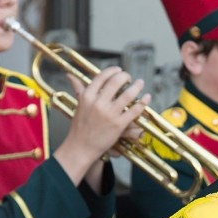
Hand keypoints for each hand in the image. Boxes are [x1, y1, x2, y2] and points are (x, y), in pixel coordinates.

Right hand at [53, 66, 150, 188]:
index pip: (102, 77)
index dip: (113, 71)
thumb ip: (79, 89)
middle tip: (129, 77)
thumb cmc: (79, 127)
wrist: (81, 147)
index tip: (119, 70)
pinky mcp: (119, 124)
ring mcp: (109, 113)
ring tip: (140, 83)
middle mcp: (98, 102)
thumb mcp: (78, 105)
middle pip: (116, 82)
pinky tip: (147, 97)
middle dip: (125, 76)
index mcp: (87, 96)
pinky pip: (134, 110)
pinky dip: (142, 103)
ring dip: (137, 87)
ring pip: (127, 95)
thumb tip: (70, 75)